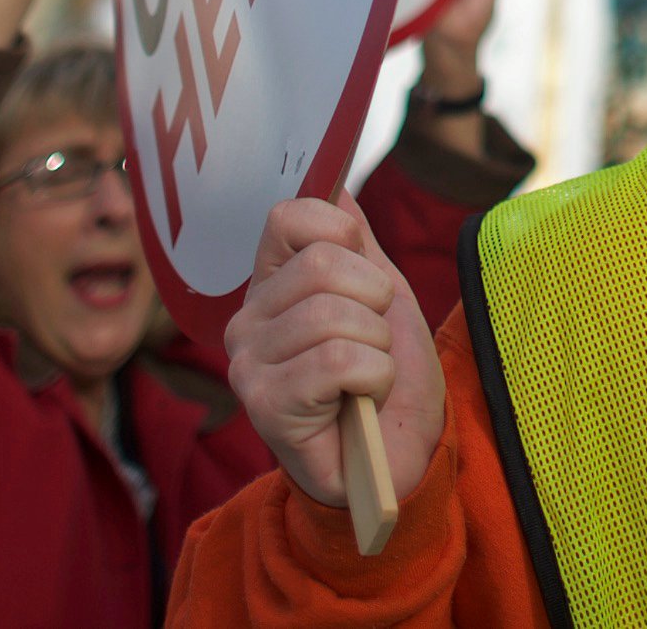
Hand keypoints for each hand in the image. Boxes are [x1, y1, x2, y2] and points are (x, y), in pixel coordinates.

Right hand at [225, 192, 442, 512]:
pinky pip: (336, 360)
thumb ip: (355, 243)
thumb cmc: (387, 379)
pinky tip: (359, 402)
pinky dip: (372, 378)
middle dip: (375, 303)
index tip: (365, 278)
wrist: (399, 459)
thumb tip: (337, 186)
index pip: (288, 217)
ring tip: (366, 378)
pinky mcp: (264, 406)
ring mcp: (249, 364)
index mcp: (271, 286)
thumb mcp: (381, 297)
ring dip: (376, 348)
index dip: (342, 236)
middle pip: (323, 265)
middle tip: (372, 344)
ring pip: (333, 315)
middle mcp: (247, 321)